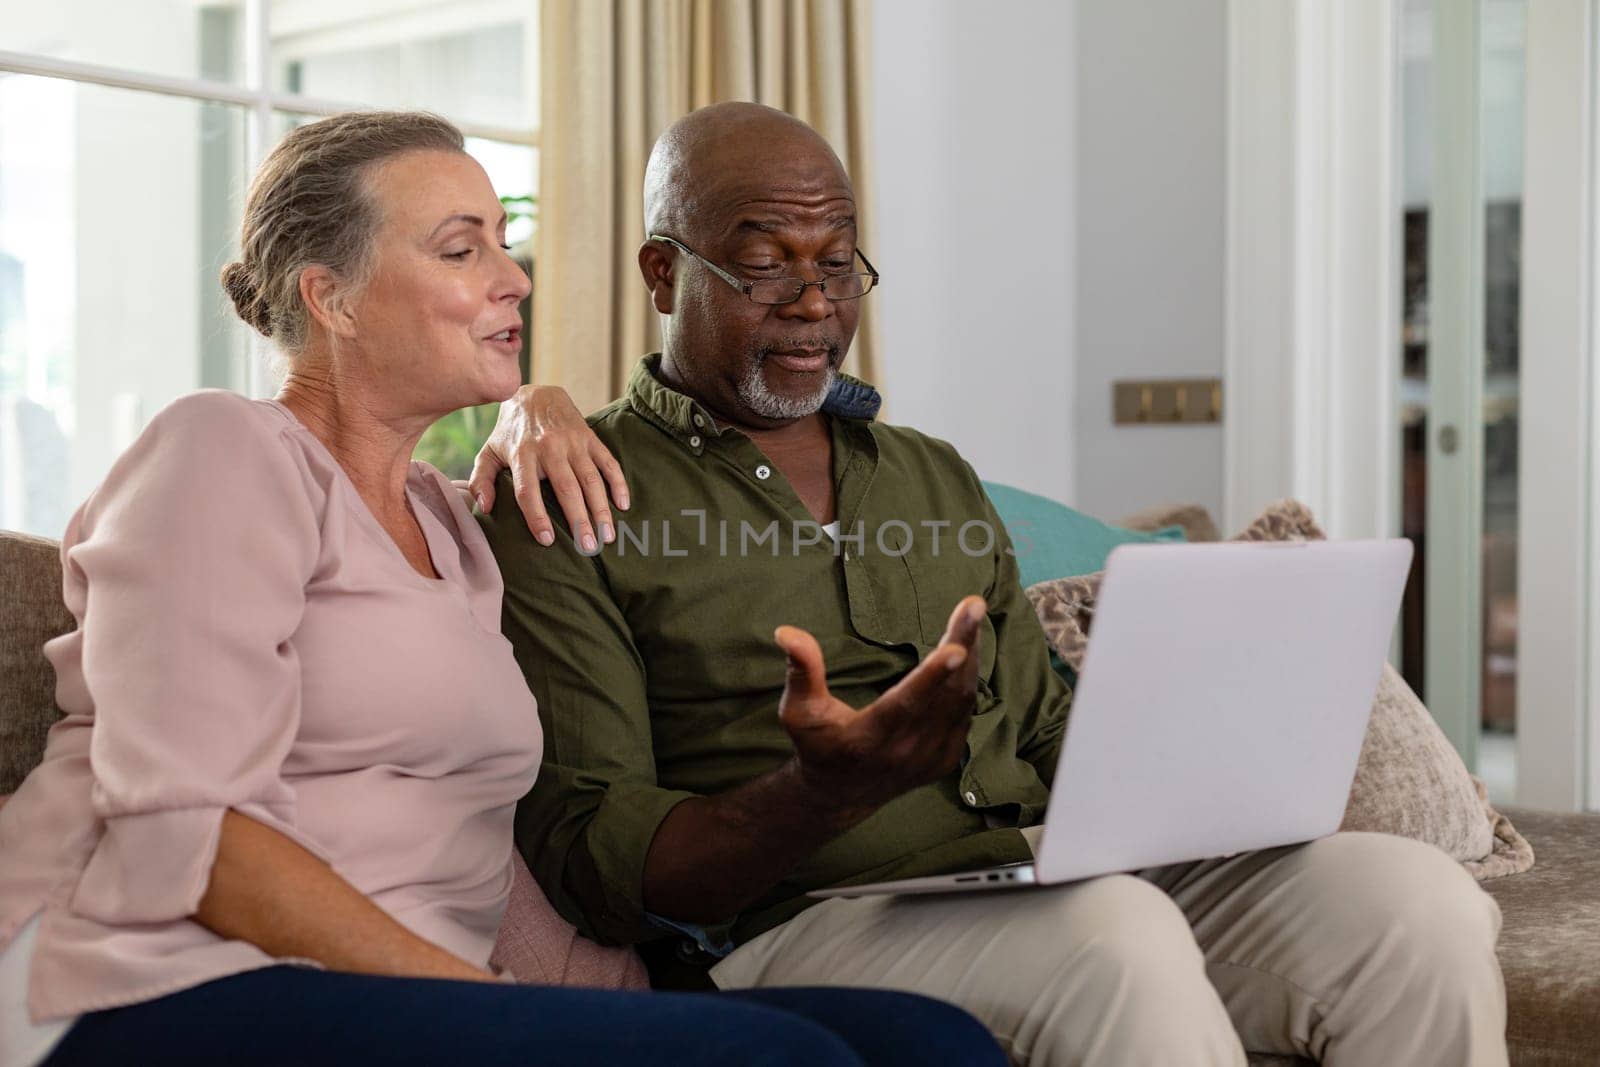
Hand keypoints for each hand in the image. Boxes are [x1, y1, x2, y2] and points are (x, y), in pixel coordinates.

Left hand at [466, 385, 629, 549]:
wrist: (535, 394)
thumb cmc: (510, 432)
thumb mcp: (488, 452)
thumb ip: (481, 480)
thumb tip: (485, 508)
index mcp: (522, 455)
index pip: (527, 490)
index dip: (536, 516)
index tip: (547, 540)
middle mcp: (549, 448)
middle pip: (566, 489)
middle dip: (579, 520)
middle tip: (588, 547)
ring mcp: (573, 442)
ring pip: (590, 479)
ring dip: (601, 508)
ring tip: (607, 536)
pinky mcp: (590, 437)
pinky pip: (608, 462)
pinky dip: (618, 483)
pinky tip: (623, 505)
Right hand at [774, 596, 985, 813]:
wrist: (840, 794)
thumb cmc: (816, 744)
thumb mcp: (798, 712)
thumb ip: (800, 671)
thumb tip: (786, 632)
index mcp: (868, 740)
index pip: (905, 705)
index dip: (932, 677)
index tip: (956, 648)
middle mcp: (906, 752)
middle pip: (945, 695)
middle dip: (962, 645)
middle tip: (974, 605)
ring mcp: (930, 758)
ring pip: (962, 700)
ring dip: (971, 656)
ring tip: (972, 616)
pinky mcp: (946, 758)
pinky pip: (965, 712)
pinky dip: (969, 678)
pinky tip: (968, 649)